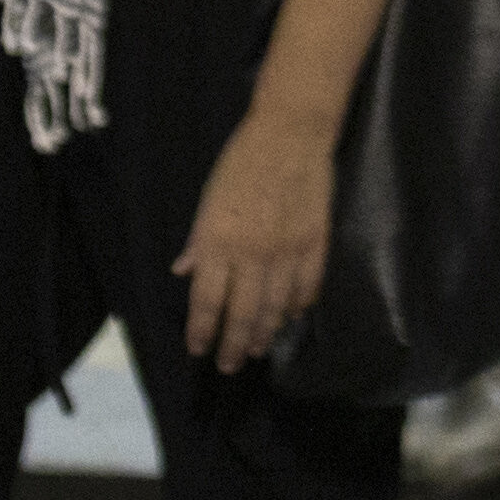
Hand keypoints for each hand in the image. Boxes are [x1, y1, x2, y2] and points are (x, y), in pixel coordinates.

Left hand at [175, 102, 337, 373]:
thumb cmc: (241, 161)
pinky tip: (290, 317)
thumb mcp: (209, 199)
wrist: (291, 133)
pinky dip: (298, 307)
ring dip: (264, 334)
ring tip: (256, 350)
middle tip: (228, 366)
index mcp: (219, 241)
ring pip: (275, 309)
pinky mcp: (316, 244)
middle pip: (241, 314)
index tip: (198, 349)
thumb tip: (184, 272)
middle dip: (232, 345)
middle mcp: (252, 255)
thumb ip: (199, 240)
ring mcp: (287, 252)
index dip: (202, 330)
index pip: (207, 300)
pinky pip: (307, 288)